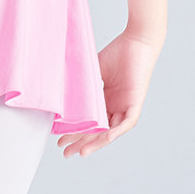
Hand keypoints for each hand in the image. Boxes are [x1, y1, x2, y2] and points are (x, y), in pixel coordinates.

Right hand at [56, 28, 163, 158]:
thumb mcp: (93, 71)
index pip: (89, 121)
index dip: (75, 131)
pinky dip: (115, 132)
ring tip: (80, 152)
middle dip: (81, 142)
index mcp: (105, 100)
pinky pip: (126, 124)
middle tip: (65, 152)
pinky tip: (104, 138)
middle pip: (97, 130)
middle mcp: (115, 107)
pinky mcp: (135, 104)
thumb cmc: (117, 52)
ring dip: (96, 143)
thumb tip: (57, 87)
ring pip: (110, 131)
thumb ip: (81, 82)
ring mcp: (125, 107)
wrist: (136, 41)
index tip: (58, 138)